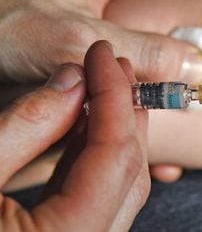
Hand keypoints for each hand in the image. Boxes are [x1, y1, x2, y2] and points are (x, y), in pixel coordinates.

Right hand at [0, 40, 149, 230]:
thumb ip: (27, 125)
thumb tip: (73, 80)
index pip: (117, 154)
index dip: (114, 95)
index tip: (104, 52)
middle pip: (130, 169)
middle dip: (124, 109)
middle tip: (111, 64)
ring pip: (120, 182)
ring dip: (113, 129)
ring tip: (100, 86)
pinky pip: (97, 194)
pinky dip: (94, 153)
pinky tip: (82, 121)